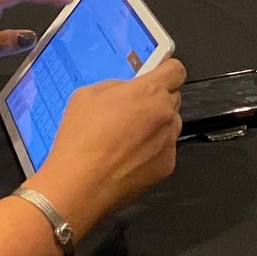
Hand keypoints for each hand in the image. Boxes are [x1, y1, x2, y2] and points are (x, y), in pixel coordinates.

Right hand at [33, 58, 186, 232]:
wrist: (80, 186)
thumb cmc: (80, 141)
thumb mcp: (87, 95)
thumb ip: (115, 86)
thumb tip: (126, 89)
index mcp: (148, 92)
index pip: (176, 70)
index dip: (166, 70)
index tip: (160, 73)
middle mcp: (164, 115)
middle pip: (172, 98)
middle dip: (155, 101)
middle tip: (130, 111)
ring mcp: (168, 142)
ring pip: (169, 125)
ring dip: (155, 126)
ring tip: (125, 138)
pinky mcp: (167, 166)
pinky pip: (164, 150)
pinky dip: (151, 151)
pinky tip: (127, 157)